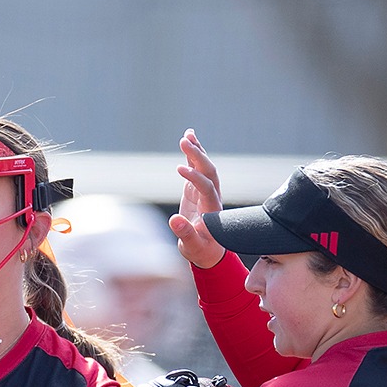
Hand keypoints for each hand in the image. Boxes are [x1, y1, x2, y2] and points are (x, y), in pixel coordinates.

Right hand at [167, 129, 227, 269]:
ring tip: (187, 135)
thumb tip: (174, 220)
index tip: (179, 169)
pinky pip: (198, 169)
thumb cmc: (201, 251)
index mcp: (212, 210)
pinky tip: (188, 140)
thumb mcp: (192, 247)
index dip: (195, 177)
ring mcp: (206, 192)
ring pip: (205, 168)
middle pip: (209, 172)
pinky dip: (193, 155)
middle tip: (184, 141)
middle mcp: (212, 198)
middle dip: (198, 156)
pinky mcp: (198, 190)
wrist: (208, 252)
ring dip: (197, 151)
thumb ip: (185, 234)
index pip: (207, 188)